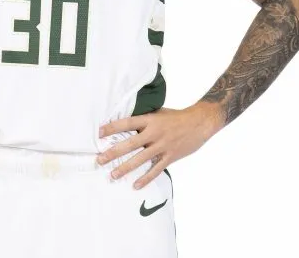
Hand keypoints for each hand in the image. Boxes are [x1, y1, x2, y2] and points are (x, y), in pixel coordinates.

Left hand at [96, 102, 222, 188]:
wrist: (199, 122)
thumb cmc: (176, 117)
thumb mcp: (158, 112)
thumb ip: (144, 119)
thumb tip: (126, 123)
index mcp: (150, 120)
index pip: (127, 123)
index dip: (112, 128)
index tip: (99, 133)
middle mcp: (154, 133)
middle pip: (130, 144)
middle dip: (113, 153)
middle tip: (100, 160)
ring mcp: (162, 146)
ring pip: (140, 159)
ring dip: (125, 168)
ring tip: (112, 175)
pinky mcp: (170, 156)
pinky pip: (155, 170)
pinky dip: (145, 178)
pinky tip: (135, 185)